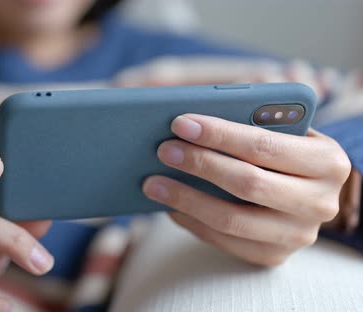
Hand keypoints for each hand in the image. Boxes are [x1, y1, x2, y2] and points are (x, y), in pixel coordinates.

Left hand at [143, 114, 350, 265]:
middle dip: (199, 164)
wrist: (308, 193)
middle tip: (163, 150)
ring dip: (185, 199)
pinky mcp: (274, 256)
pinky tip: (169, 205)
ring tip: (153, 183)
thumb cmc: (284, 151)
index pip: (264, 145)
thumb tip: (190, 120)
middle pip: (247, 183)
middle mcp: (320, 202)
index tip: (180, 123)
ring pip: (231, 219)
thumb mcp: (282, 130)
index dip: (219, 134)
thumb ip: (252, 119)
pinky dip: (191, 222)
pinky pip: (224, 241)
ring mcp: (298, 235)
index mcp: (327, 161)